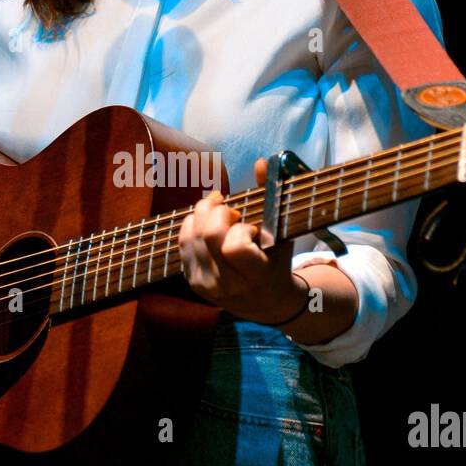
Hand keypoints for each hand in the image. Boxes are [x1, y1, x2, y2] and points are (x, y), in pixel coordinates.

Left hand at [177, 156, 307, 323]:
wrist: (267, 303)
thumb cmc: (278, 262)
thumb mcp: (282, 234)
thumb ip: (273, 197)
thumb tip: (262, 162)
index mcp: (256, 276)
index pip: (234, 247)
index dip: (239, 229)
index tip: (249, 228)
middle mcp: (228, 284)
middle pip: (208, 236)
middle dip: (217, 212)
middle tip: (231, 211)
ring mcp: (207, 285)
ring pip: (191, 237)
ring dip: (203, 215)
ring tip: (219, 212)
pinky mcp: (192, 282)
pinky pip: (182, 244)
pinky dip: (191, 225)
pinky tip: (205, 223)